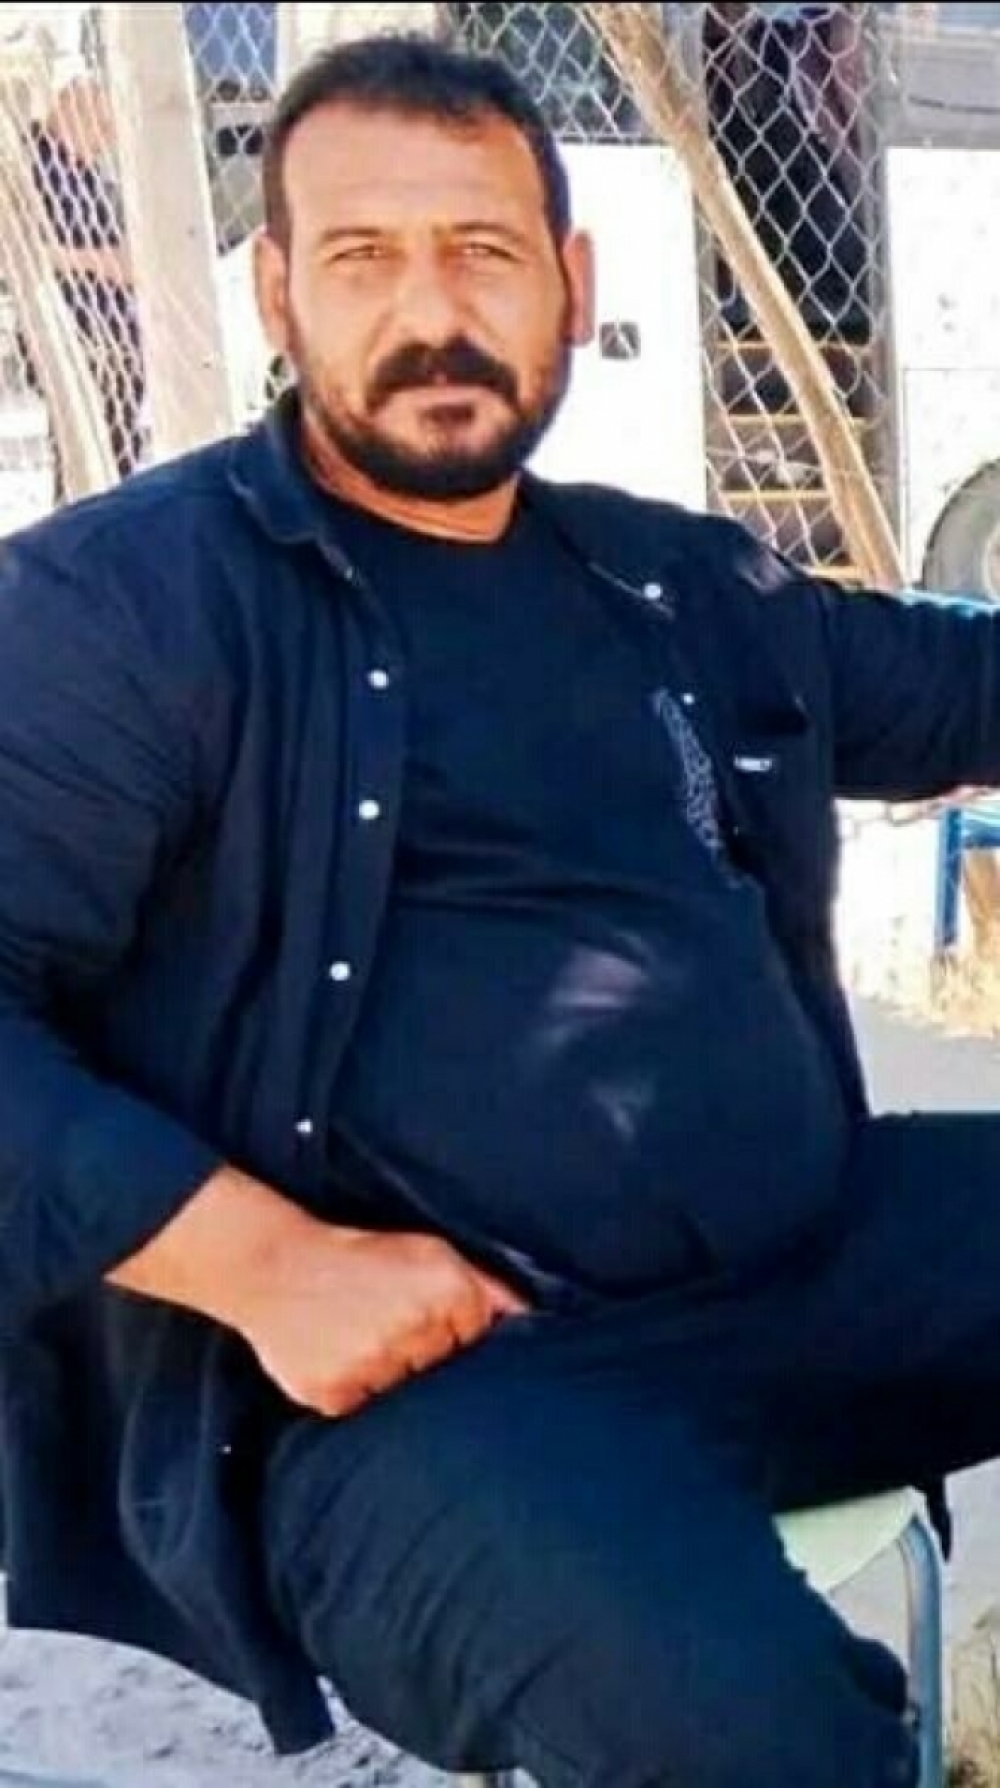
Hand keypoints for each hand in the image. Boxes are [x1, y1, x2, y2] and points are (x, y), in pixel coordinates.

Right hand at [232, 1225, 528, 1417]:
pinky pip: (365, 1410)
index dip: (454, 1334)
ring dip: (389, 1376)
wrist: (275, 1265)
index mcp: (446, 1288)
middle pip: (445, 1370)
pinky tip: (338, 1356)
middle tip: (383, 1325)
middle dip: (423, 1356)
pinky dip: (355, 1390)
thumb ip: (483, 1287)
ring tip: (358, 1338)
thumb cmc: (358, 1258)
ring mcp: (376, 1363)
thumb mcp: (427, 1252)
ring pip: (406, 1394)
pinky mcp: (338, 1392)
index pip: (479, 1341)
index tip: (421, 1319)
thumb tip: (531, 1320)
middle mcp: (417, 1326)